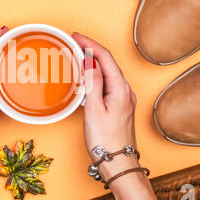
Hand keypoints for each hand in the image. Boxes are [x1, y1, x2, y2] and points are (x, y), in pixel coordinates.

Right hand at [72, 32, 166, 199]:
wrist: (118, 162)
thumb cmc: (106, 140)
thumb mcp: (94, 110)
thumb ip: (93, 83)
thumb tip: (90, 61)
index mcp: (121, 89)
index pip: (105, 57)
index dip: (90, 44)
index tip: (76, 37)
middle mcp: (125, 91)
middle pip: (108, 63)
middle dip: (91, 50)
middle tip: (74, 43)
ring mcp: (123, 98)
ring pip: (108, 73)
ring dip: (93, 62)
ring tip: (78, 55)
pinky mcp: (119, 106)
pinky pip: (107, 83)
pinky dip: (96, 75)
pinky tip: (87, 77)